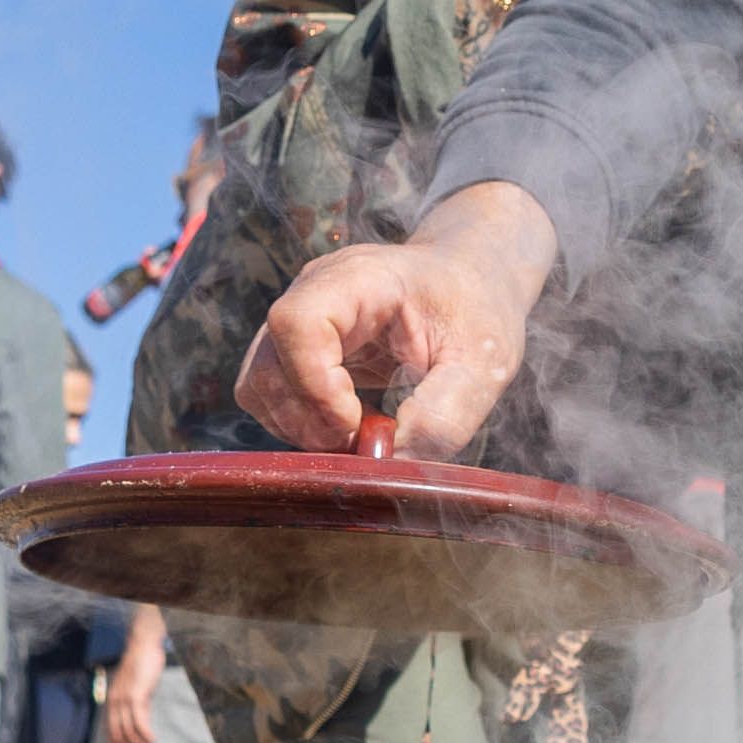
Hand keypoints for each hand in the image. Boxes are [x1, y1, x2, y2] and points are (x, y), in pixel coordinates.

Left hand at [101, 608, 168, 742]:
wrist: (143, 645)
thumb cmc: (141, 664)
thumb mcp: (134, 686)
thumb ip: (134, 702)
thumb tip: (139, 718)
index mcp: (112, 701)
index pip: (110, 730)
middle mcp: (114, 702)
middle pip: (118, 734)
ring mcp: (124, 699)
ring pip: (129, 731)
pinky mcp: (136, 696)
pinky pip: (140, 721)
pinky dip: (146, 734)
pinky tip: (153, 741)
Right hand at [241, 183, 558, 455]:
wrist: (469, 280)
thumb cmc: (477, 310)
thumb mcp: (483, 364)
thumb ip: (445, 415)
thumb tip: (390, 464)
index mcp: (361, 279)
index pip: (298, 323)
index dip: (315, 385)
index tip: (356, 422)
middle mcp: (315, 291)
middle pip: (268, 363)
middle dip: (309, 420)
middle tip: (363, 442)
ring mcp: (300, 316)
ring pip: (259, 384)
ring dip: (299, 426)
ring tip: (356, 435)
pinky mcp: (296, 346)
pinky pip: (268, 393)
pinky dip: (297, 422)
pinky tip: (344, 425)